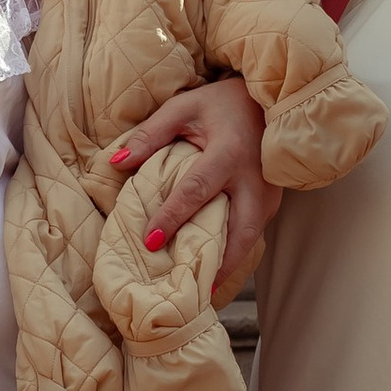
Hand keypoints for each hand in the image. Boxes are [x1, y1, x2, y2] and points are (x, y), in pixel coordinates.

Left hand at [110, 76, 276, 301]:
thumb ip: (151, 134)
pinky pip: (254, 234)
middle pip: (239, 230)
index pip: (197, 191)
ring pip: (251, 239)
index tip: (150, 241)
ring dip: (228, 265)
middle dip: (215, 260)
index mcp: (228, 152)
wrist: (269, 101)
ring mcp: (269, 193)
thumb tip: (117, 162)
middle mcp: (254, 178)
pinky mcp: (273, 202)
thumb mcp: (183, 108)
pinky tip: (214, 269)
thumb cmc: (221, 105)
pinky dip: (235, 254)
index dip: (173, 217)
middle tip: (189, 285)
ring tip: (202, 290)